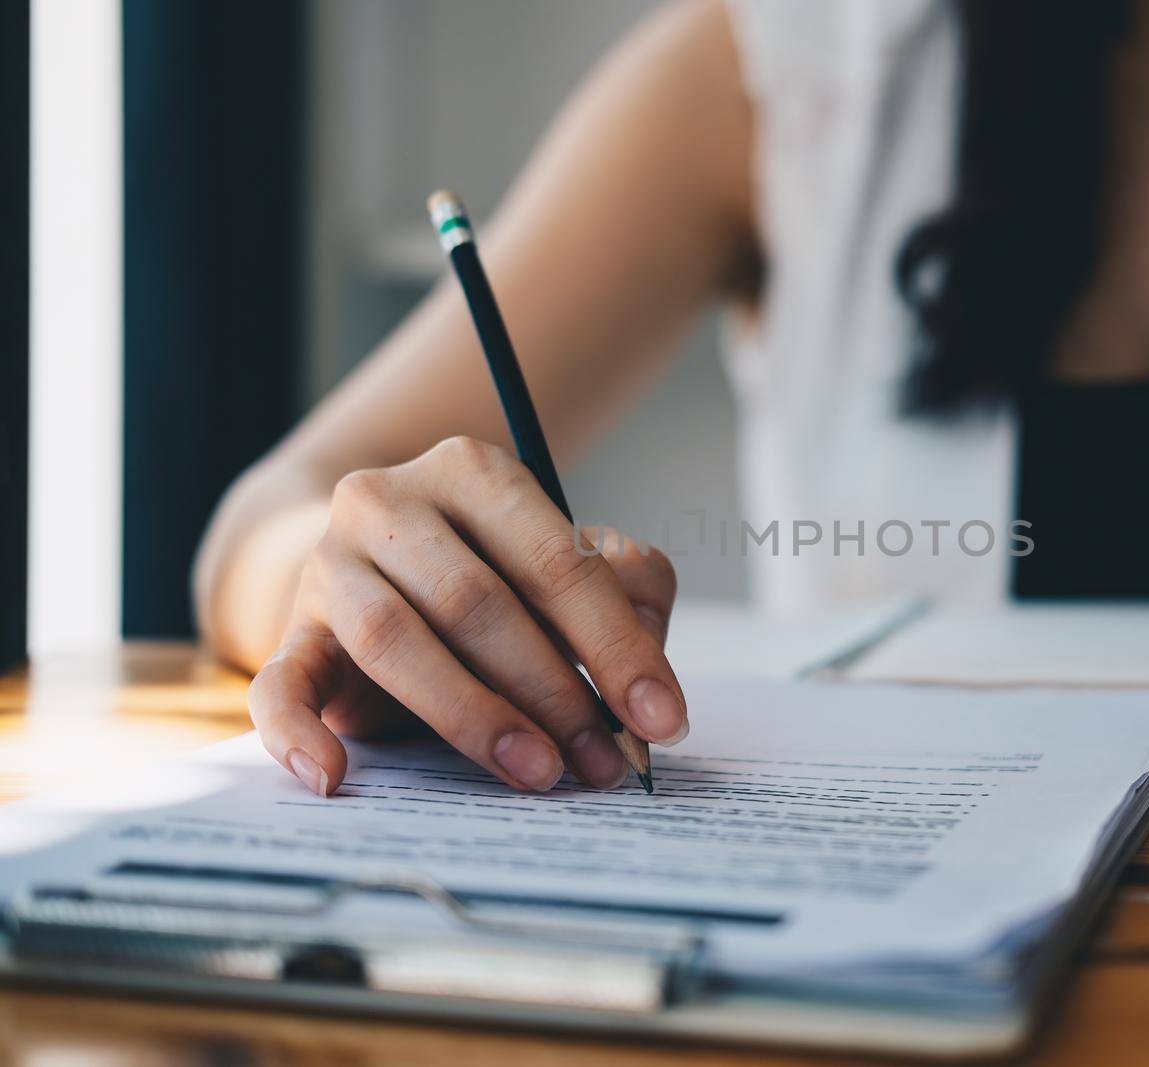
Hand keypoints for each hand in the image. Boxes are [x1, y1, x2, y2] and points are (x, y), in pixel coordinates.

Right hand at [247, 435, 685, 795]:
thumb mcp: (567, 565)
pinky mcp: (287, 632)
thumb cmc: (498, 574)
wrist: (376, 571)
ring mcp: (330, 566)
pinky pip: (278, 685)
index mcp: (474, 473)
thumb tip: (648, 660)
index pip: (557, 562)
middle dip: (553, 692)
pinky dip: (297, 734)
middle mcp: (390, 501)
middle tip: (603, 761)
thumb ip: (626, 591)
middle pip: (477, 602)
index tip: (661, 718)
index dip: (616, 646)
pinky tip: (332, 778)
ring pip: (396, 640)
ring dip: (473, 716)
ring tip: (535, 773)